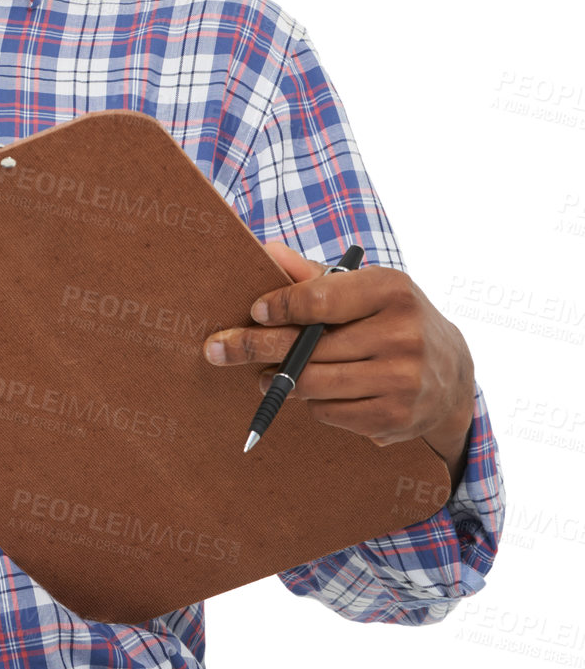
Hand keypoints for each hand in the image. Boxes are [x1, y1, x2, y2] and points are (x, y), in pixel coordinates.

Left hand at [203, 241, 475, 487]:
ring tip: (265, 375)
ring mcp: (402, 379)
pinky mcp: (396, 417)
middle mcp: (402, 334)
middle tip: (217, 349)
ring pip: (314, 384)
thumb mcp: (364, 287)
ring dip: (281, 381)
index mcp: (392, 290)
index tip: (254, 312)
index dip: (279, 306)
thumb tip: (266, 251)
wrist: (450, 371)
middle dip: (256, 348)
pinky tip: (314, 392)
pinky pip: (330, 412)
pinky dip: (314, 403)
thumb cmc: (390, 318)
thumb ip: (313, 273)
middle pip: (308, 347)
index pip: (318, 299)